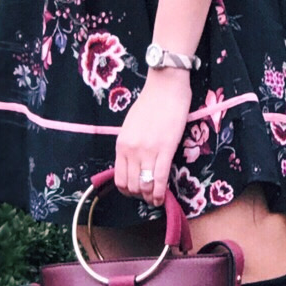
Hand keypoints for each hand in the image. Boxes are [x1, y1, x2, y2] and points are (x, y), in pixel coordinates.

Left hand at [114, 71, 192, 207]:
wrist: (166, 87)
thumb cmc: (150, 103)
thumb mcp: (131, 126)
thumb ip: (130, 145)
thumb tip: (135, 163)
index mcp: (121, 145)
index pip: (119, 178)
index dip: (128, 191)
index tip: (137, 192)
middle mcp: (131, 151)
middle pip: (131, 185)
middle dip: (139, 196)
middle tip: (148, 196)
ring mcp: (148, 151)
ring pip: (145, 186)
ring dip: (150, 197)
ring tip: (155, 199)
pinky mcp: (166, 149)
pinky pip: (160, 179)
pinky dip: (160, 193)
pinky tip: (162, 199)